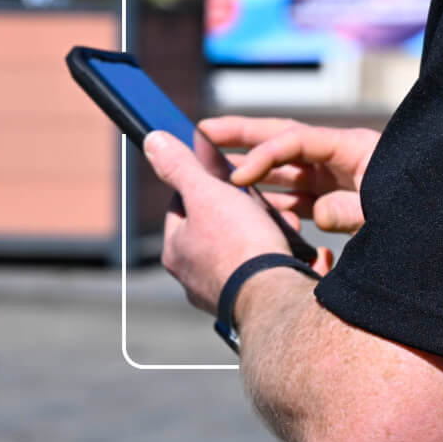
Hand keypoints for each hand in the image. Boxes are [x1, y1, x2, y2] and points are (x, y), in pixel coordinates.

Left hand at [144, 131, 331, 313]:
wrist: (273, 296)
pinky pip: (261, 269)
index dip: (207, 182)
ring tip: (282, 226)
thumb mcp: (208, 193)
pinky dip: (275, 255)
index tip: (229, 174)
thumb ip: (181, 167)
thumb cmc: (238, 244)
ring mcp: (220, 291)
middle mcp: (192, 275)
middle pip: (216, 226)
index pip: (183, 203)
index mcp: (175, 250)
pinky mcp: (249, 301)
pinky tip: (290, 250)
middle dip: (242, 210)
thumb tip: (153, 140)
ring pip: (241, 248)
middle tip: (262, 202)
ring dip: (262, 232)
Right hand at [199, 116, 381, 234]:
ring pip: (288, 170)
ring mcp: (340, 177)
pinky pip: (300, 195)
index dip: (264, 155)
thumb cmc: (425, 209)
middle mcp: (343, 157)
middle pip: (286, 141)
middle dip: (245, 136)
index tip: (236, 176)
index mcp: (353, 148)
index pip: (297, 140)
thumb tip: (319, 212)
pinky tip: (250, 210)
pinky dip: (273, 199)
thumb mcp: (389, 211)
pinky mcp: (342, 198)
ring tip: (213, 171)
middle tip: (202, 133)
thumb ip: (353, 211)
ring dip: (253, 170)